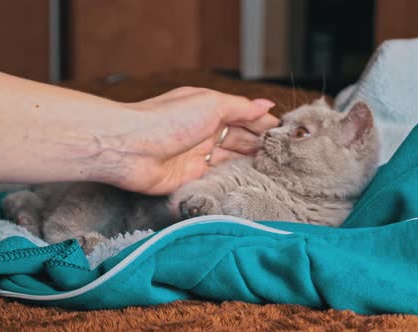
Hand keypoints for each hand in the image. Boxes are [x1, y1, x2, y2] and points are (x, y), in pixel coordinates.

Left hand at [96, 87, 278, 194]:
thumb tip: (267, 104)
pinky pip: (218, 177)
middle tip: (286, 156)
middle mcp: (206, 131)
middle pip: (241, 138)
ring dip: (251, 162)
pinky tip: (254, 182)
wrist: (130, 148)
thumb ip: (241, 108)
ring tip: (277, 170)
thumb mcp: (211, 104)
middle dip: (262, 145)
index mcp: (211, 109)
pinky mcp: (192, 177)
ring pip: (232, 158)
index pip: (246, 116)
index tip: (286, 135)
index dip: (265, 124)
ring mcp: (199, 155)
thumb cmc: (167, 119)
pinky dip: (235, 178)